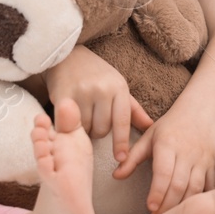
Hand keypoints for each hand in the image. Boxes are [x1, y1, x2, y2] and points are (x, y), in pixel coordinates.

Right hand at [43, 47, 152, 165]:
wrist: (68, 55)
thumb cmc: (97, 75)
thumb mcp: (118, 87)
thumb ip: (133, 109)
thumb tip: (151, 126)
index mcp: (119, 87)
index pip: (122, 120)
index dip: (121, 142)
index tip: (121, 158)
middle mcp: (102, 89)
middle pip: (103, 129)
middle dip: (99, 130)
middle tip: (93, 118)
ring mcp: (82, 91)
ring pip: (86, 128)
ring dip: (84, 129)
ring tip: (82, 114)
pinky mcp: (64, 95)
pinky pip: (69, 124)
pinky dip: (71, 126)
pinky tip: (71, 117)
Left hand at [112, 103, 214, 213]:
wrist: (201, 109)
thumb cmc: (171, 125)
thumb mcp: (149, 136)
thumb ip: (132, 157)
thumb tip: (115, 176)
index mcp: (168, 145)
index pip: (163, 172)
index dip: (158, 191)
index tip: (150, 207)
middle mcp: (186, 153)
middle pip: (179, 184)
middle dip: (167, 204)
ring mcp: (201, 159)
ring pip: (195, 187)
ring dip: (183, 205)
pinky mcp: (211, 164)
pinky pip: (210, 185)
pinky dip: (203, 198)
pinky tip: (192, 209)